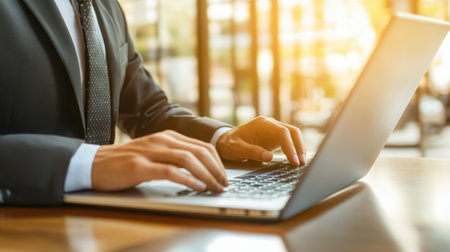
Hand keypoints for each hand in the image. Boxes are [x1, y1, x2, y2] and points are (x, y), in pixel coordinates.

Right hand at [91, 130, 227, 192]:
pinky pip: (170, 171)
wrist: (93, 163)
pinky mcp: (139, 166)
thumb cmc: (125, 162)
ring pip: (188, 159)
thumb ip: (173, 156)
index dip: (217, 162)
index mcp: (167, 136)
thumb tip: (200, 169)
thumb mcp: (153, 153)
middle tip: (224, 184)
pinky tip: (197, 187)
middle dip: (216, 169)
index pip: (201, 146)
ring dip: (206, 175)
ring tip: (215, 187)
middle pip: (199, 151)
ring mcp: (150, 151)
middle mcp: (161, 140)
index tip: (224, 176)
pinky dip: (187, 179)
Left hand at [217, 116, 305, 165]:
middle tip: (301, 163)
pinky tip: (296, 160)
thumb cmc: (229, 144)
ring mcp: (273, 130)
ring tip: (301, 163)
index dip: (290, 146)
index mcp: (262, 124)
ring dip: (299, 148)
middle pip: (292, 131)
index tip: (293, 160)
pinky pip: (289, 141)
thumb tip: (269, 157)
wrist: (225, 141)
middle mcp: (270, 124)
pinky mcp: (274, 138)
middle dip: (299, 147)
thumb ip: (252, 152)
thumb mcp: (237, 148)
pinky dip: (294, 149)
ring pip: (293, 135)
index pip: (282, 132)